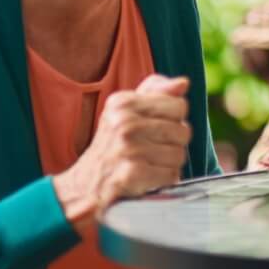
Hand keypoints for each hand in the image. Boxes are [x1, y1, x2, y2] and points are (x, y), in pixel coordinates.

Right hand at [52, 74, 193, 222]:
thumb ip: (156, 92)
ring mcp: (128, 149)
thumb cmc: (112, 144)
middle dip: (173, 143)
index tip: (155, 127)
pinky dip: (164, 180)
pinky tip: (148, 177)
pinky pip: (171, 174)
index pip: (178, 105)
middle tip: (151, 149)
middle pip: (183, 131)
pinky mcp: (132, 173)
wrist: (85, 185)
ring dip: (169, 164)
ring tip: (148, 163)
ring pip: (179, 154)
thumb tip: (183, 83)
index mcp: (124, 102)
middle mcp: (124, 123)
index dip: (174, 119)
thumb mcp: (126, 110)